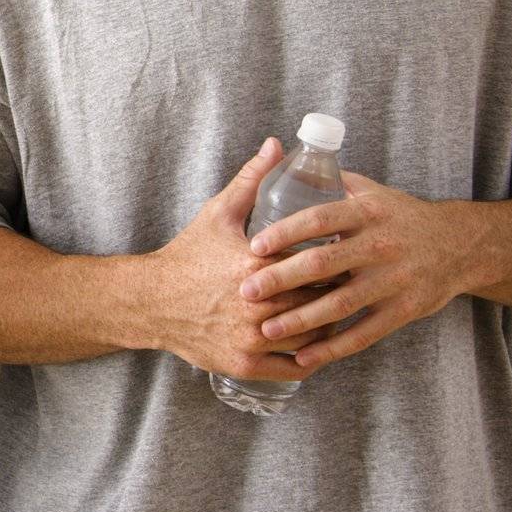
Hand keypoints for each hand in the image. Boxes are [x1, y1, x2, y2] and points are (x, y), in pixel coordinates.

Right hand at [146, 138, 348, 382]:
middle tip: (358, 284)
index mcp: (255, 263)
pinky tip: (322, 346)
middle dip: (340, 293)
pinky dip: (313, 359)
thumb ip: (251, 178)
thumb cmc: (190, 253)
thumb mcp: (219, 212)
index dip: (337, 260)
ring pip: (312, 337)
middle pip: (318, 301)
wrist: (153, 300)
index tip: (353, 254)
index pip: (315, 264)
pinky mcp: (245, 364)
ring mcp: (251, 338)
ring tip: (345, 312)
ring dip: (331, 326)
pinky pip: (294, 367)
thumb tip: (276, 144)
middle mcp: (256, 304)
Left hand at [241, 170, 466, 369]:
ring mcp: (393, 281)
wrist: (459, 245)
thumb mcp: (372, 191)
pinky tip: (304, 357)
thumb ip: (333, 183)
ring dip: (301, 320)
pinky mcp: (403, 311)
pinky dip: (333, 348)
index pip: (319, 219)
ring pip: (340, 304)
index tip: (254, 245)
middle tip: (247, 291)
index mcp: (367, 212)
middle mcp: (379, 245)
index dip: (286, 232)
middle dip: (281, 279)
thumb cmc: (403, 216)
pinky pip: (363, 334)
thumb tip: (288, 165)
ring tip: (267, 328)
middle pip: (323, 264)